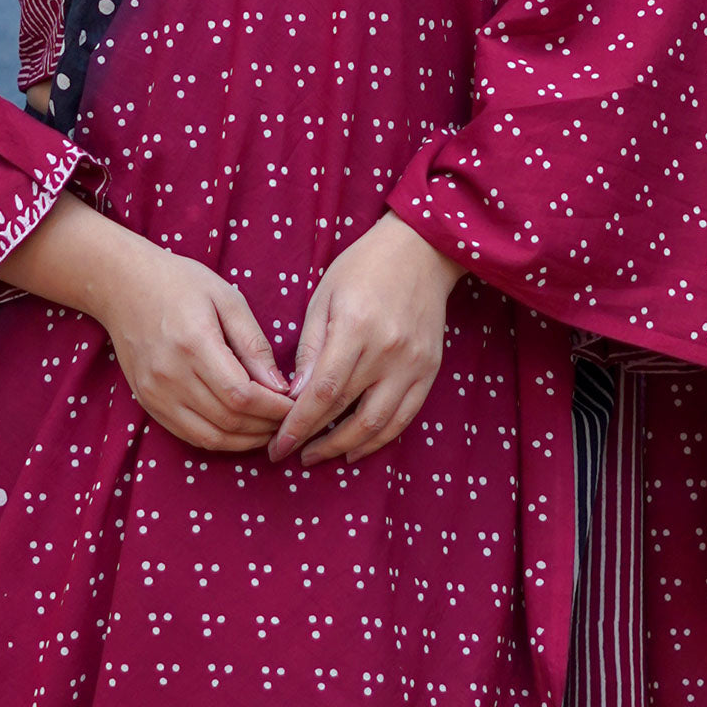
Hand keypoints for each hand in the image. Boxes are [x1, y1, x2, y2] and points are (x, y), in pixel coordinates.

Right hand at [93, 241, 292, 451]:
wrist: (121, 285)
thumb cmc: (179, 284)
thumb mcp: (226, 299)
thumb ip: (254, 344)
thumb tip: (281, 387)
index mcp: (194, 344)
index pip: (242, 395)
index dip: (273, 408)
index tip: (294, 405)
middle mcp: (171, 375)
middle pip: (229, 420)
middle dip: (266, 427)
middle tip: (288, 420)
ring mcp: (156, 393)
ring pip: (210, 437)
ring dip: (246, 441)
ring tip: (269, 430)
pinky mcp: (148, 403)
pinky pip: (189, 435)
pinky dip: (220, 440)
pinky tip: (240, 431)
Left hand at [268, 211, 464, 465]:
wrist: (420, 251)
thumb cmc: (362, 269)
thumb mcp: (323, 298)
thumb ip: (309, 348)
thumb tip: (293, 396)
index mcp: (356, 329)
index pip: (322, 392)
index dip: (298, 425)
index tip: (277, 445)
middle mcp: (388, 351)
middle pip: (346, 412)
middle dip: (313, 440)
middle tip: (288, 454)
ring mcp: (413, 365)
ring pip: (377, 424)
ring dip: (344, 448)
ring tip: (316, 455)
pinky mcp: (429, 372)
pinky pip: (404, 418)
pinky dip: (378, 440)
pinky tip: (354, 450)